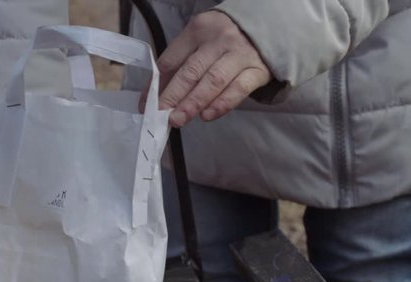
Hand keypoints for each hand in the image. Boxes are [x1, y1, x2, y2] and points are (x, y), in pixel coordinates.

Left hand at [155, 11, 270, 125]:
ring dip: (194, 103)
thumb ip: (180, 65)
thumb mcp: (201, 42)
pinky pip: (238, 89)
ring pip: (213, 81)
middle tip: (162, 115)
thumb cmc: (225, 40)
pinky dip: (222, 104)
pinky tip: (207, 116)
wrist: (268, 29)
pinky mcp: (258, 70)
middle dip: (174, 96)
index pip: (171, 59)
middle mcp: (219, 40)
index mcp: (198, 30)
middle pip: (191, 71)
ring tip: (179, 119)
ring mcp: (240, 54)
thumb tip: (154, 96)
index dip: (157, 85)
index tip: (146, 105)